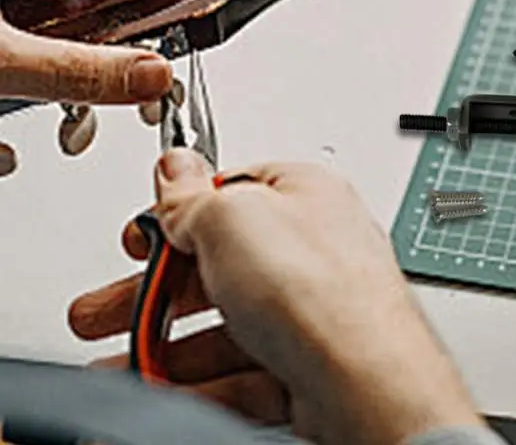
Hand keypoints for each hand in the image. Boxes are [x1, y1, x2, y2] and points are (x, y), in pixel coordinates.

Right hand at [69, 149, 484, 444]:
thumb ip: (194, 196)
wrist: (367, 381)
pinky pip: (245, 366)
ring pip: (228, 322)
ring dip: (167, 343)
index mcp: (302, 194)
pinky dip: (200, 380)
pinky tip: (167, 388)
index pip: (230, 193)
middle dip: (155, 289)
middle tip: (108, 309)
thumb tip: (176, 168)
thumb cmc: (321, 289)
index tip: (141, 238)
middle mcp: (312, 246)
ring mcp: (312, 306)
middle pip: (220, 263)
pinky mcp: (309, 359)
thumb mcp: (232, 220)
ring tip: (127, 360)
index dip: (180, 215)